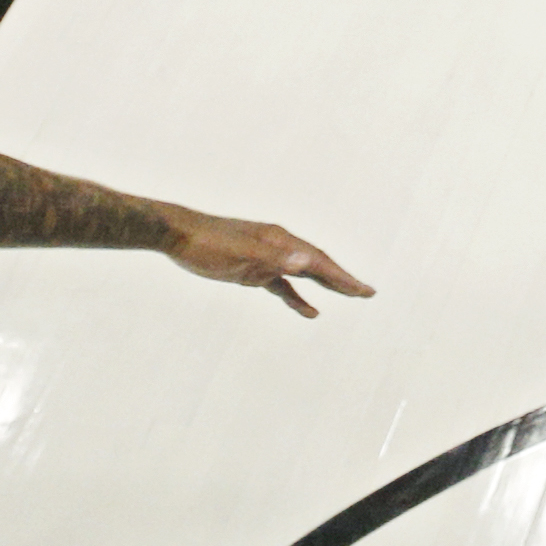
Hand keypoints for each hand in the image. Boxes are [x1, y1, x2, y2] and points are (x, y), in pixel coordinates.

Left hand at [160, 207, 372, 317]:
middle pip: (317, 264)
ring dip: (325, 285)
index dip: (343, 277)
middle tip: (367, 292)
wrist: (178, 236)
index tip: (365, 291)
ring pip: (302, 274)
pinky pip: (282, 285)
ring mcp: (266, 257)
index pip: (319, 261)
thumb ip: (276, 259)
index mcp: (280, 241)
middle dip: (342, 279)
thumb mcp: (242, 254)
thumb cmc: (208, 244)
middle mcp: (278, 246)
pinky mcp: (252, 269)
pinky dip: (296, 297)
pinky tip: (308, 310)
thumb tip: (308, 261)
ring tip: (348, 296)